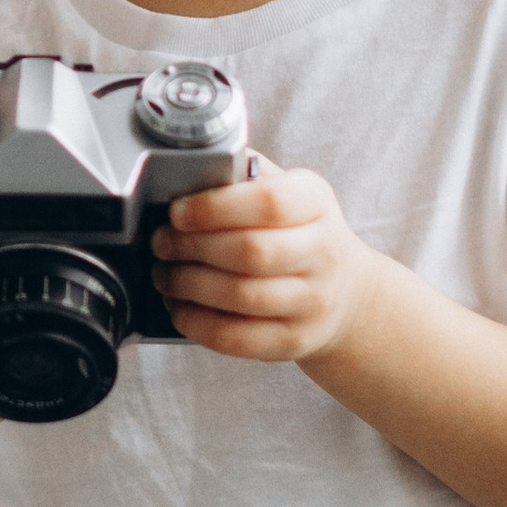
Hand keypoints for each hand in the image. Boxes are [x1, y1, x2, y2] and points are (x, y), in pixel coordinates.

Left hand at [153, 160, 379, 365]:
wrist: (345, 292)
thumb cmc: (298, 232)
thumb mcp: (287, 191)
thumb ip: (244, 175)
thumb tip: (189, 165)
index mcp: (317, 203)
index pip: (270, 202)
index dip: (214, 207)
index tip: (176, 212)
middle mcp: (324, 252)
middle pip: (251, 251)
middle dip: (192, 247)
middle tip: (161, 244)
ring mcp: (313, 301)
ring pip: (241, 296)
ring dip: (188, 286)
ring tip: (165, 274)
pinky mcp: (295, 340)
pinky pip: (237, 338)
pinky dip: (197, 323)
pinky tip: (180, 308)